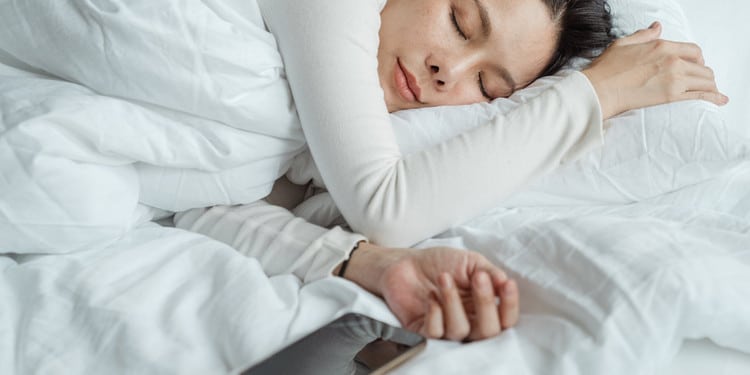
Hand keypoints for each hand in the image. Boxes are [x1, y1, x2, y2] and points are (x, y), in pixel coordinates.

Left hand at [339, 243, 518, 340]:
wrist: (405, 262)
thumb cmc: (439, 263)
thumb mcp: (470, 262)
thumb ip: (490, 272)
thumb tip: (505, 282)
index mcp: (483, 308)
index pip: (505, 319)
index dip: (509, 305)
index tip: (506, 284)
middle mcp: (468, 322)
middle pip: (487, 331)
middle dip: (485, 303)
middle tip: (477, 278)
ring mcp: (446, 328)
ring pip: (460, 331)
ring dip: (453, 302)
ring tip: (444, 278)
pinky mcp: (423, 330)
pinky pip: (435, 333)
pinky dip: (434, 314)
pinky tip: (431, 296)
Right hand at [583, 22, 728, 118]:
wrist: (599, 90)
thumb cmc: (606, 69)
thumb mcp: (623, 44)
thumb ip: (643, 35)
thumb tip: (657, 28)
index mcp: (662, 46)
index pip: (693, 50)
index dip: (698, 58)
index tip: (695, 65)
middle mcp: (672, 60)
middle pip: (702, 66)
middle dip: (703, 74)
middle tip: (700, 81)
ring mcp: (674, 78)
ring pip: (705, 80)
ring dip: (709, 86)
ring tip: (710, 91)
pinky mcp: (672, 96)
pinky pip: (701, 95)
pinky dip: (714, 97)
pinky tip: (720, 100)